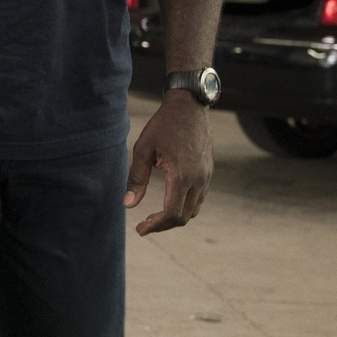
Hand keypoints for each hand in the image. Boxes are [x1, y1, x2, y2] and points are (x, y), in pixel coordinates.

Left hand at [125, 92, 213, 235]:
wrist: (190, 106)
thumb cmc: (164, 125)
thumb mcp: (143, 149)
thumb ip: (136, 179)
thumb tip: (128, 206)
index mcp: (182, 176)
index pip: (172, 214)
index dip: (155, 226)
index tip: (140, 230)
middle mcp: (198, 180)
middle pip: (184, 217)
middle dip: (163, 225)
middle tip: (143, 225)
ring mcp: (206, 177)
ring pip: (193, 210)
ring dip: (175, 217)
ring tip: (154, 217)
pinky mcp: (208, 172)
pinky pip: (199, 198)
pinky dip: (184, 206)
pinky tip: (168, 201)